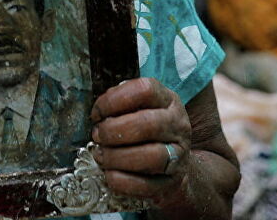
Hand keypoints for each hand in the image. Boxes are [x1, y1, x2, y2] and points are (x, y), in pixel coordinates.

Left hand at [89, 77, 194, 200]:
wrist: (175, 166)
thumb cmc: (148, 132)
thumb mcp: (141, 108)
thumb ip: (121, 104)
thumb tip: (98, 113)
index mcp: (168, 101)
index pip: (145, 90)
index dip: (114, 100)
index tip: (97, 113)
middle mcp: (178, 126)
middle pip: (147, 124)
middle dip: (113, 131)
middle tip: (97, 136)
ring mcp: (178, 156)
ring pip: (152, 157)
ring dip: (117, 157)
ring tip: (102, 156)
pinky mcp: (172, 183)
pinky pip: (147, 185)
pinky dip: (122, 181)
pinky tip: (110, 175)